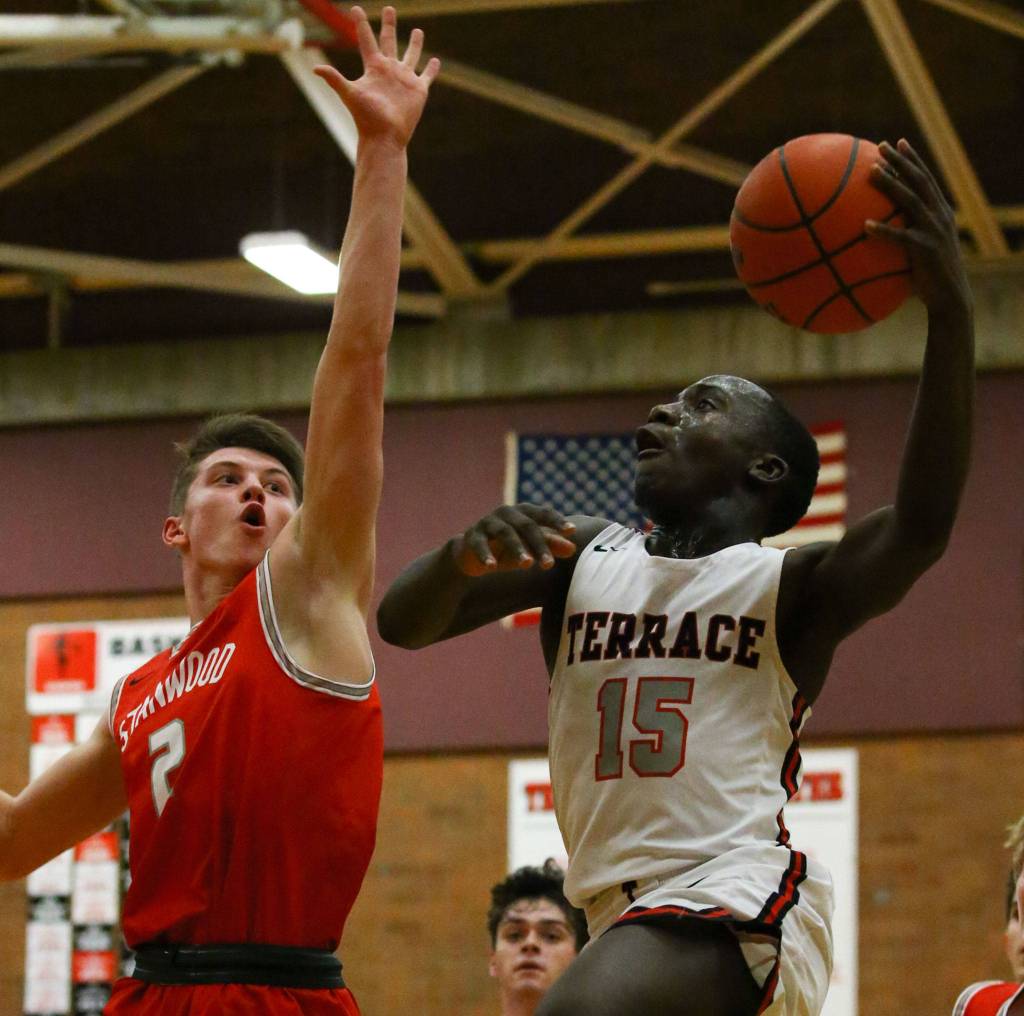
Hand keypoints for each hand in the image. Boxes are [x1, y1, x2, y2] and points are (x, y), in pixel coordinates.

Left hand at [313, 6, 439, 147]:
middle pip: (389, 41)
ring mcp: (405, 79)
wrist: (385, 138)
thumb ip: (335, 79)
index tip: (355, 9)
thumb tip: (315, 69)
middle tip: (389, 9)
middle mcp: (389, 70)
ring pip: (411, 55)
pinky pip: (426, 76)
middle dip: (389, 25)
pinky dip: (431, 69)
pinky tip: (435, 61)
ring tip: (417, 31)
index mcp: (374, 68)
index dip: (361, 24)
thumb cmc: (367, 118)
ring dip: (414, 44)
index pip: (367, 40)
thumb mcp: (350, 94)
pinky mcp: (418, 90)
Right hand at [451, 505, 578, 576]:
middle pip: (526, 526)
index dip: (557, 521)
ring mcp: (488, 522)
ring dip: (516, 548)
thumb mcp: (530, 547)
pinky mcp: (472, 536)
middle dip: (539, 544)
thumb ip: (550, 544)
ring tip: (527, 564)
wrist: (471, 553)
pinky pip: (479, 544)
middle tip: (549, 565)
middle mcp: (506, 513)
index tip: (571, 532)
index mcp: (523, 512)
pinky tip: (491, 567)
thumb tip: (573, 548)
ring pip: (504, 533)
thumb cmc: (507, 547)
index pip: (543, 513)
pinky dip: (485, 555)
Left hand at [867, 139, 971, 317]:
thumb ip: (902, 237)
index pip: (925, 178)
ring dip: (891, 184)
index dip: (913, 159)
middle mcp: (940, 216)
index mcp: (940, 212)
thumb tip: (869, 234)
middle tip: (881, 146)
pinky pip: (901, 237)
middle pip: (919, 180)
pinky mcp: (926, 250)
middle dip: (901, 161)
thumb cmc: (929, 277)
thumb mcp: (918, 251)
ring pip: (911, 200)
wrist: (950, 298)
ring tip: (872, 172)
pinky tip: (865, 225)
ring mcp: (934, 231)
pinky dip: (884, 230)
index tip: (898, 141)